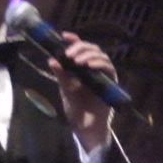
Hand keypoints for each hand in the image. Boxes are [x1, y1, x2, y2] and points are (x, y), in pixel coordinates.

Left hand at [48, 32, 114, 151]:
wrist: (85, 126)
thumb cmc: (76, 107)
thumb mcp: (65, 89)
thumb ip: (60, 75)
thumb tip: (51, 60)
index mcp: (81, 67)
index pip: (80, 48)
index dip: (74, 39)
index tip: (64, 35)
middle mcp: (93, 68)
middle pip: (91, 48)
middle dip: (80, 47)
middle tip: (69, 54)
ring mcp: (102, 75)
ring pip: (101, 55)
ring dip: (88, 54)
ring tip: (77, 60)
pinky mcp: (111, 82)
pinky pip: (109, 68)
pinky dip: (99, 64)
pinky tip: (89, 65)